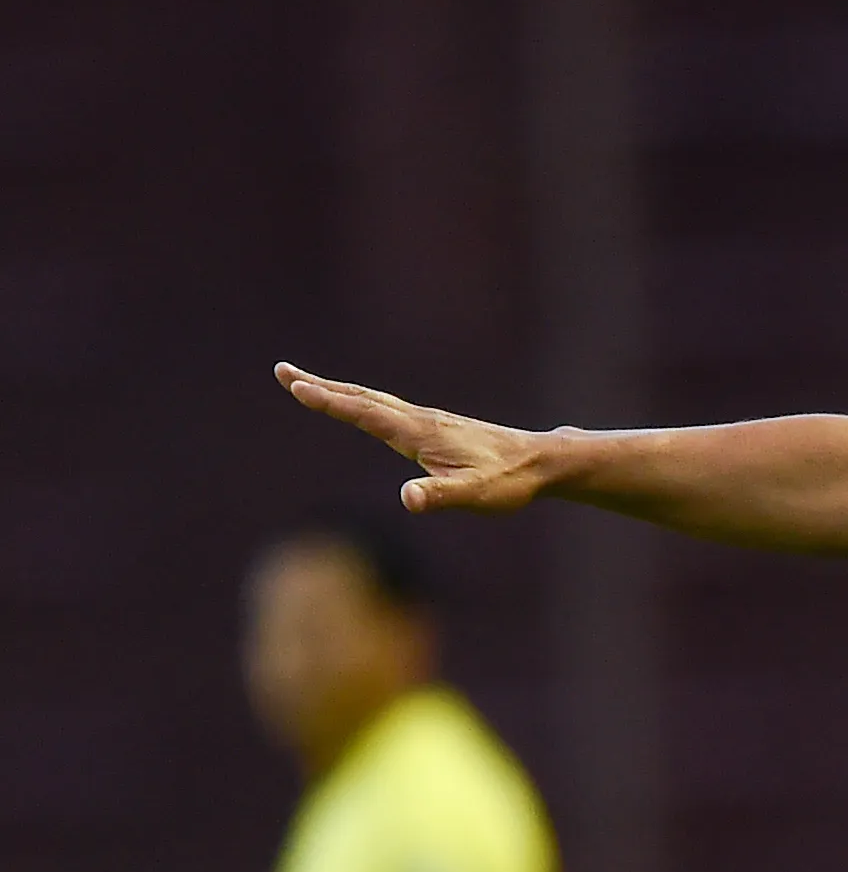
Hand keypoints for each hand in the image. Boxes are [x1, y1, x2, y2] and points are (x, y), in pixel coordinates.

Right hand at [275, 362, 554, 513]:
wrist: (541, 462)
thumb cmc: (508, 482)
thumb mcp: (473, 495)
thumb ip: (440, 497)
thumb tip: (407, 499)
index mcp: (419, 433)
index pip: (365, 414)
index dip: (330, 402)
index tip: (296, 386)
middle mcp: (420, 421)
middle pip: (362, 398)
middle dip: (321, 387)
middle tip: (284, 372)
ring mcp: (428, 422)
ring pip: (375, 401)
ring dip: (339, 391)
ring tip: (308, 384)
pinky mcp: (437, 428)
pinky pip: (389, 410)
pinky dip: (364, 402)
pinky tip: (361, 408)